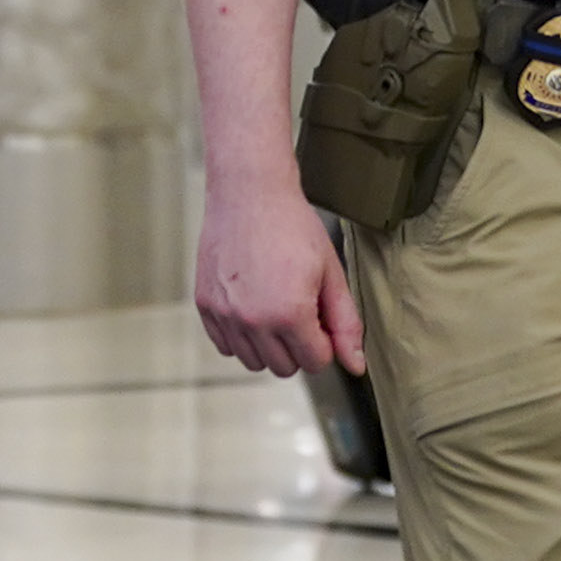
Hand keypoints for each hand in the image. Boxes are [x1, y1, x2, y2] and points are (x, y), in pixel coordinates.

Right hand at [194, 175, 365, 378]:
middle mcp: (253, 321)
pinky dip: (241, 336)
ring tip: (275, 306)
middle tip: (300, 307)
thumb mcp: (331, 273)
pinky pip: (226, 346)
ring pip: (253, 362)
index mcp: (290, 314)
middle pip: (285, 367)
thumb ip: (346, 323)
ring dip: (269, 345)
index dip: (325, 341)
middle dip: (299, 345)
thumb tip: (356, 366)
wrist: (250, 193)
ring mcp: (225, 315)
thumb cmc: (293, 227)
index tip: (321, 316)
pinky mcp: (205, 307)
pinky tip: (252, 305)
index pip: (315, 362)